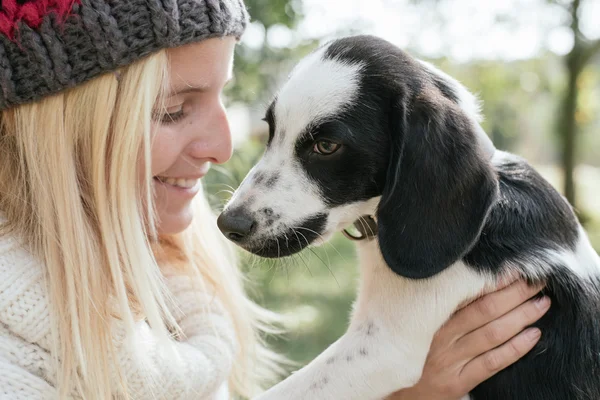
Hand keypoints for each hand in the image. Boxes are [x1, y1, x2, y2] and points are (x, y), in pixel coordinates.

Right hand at [388, 279, 549, 399]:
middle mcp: (439, 336)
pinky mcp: (457, 382)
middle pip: (485, 310)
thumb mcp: (409, 323)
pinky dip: (515, 348)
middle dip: (515, 293)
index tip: (514, 266)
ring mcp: (449, 360)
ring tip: (541, 303)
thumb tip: (455, 277)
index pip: (466, 292)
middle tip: (537, 280)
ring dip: (522, 316)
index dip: (494, 279)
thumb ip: (428, 303)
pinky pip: (492, 362)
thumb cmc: (401, 350)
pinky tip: (533, 336)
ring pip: (493, 333)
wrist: (388, 391)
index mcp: (428, 317)